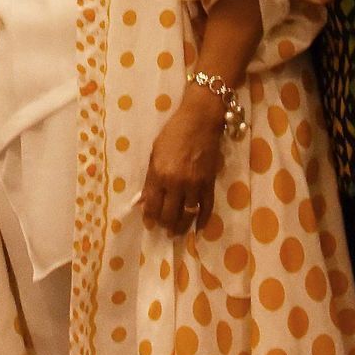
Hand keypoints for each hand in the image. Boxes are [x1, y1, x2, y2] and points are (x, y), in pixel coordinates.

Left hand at [140, 90, 225, 238]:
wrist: (200, 121)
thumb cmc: (173, 133)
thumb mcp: (154, 153)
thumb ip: (151, 178)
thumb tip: (145, 199)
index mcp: (159, 174)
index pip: (152, 204)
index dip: (149, 217)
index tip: (149, 222)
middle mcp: (176, 183)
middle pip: (169, 214)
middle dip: (164, 225)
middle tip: (163, 229)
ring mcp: (195, 184)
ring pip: (187, 215)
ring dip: (181, 227)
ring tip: (176, 233)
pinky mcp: (209, 183)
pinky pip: (206, 207)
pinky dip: (202, 220)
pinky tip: (197, 228)